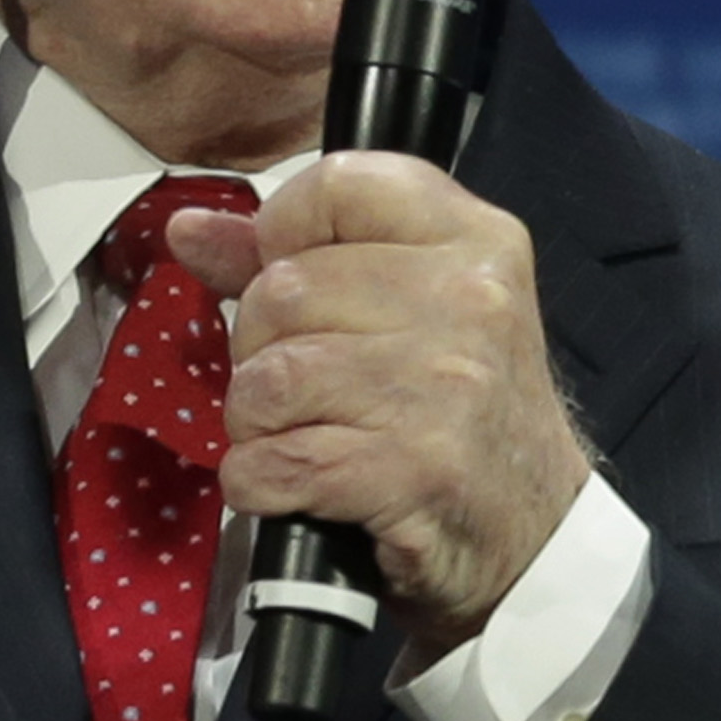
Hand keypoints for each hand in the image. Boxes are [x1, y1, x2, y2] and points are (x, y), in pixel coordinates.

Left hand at [168, 154, 592, 652]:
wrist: (531, 536)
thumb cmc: (458, 416)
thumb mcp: (407, 312)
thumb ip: (292, 258)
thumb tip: (190, 229)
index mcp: (474, 240)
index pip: (337, 184)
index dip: (284, 233)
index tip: (294, 279)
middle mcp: (470, 300)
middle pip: (281, 289)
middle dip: (262, 348)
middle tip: (308, 387)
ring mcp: (443, 386)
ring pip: (265, 378)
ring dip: (258, 422)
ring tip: (305, 436)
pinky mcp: (411, 470)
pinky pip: (270, 462)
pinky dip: (261, 483)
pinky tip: (303, 486)